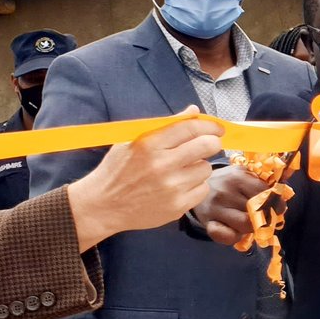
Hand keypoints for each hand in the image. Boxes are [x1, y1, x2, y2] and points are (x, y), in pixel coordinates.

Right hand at [68, 111, 223, 248]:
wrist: (103, 206)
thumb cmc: (117, 169)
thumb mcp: (132, 140)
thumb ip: (165, 125)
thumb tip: (194, 111)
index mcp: (149, 144)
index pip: (191, 128)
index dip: (210, 126)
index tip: (217, 128)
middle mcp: (162, 165)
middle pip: (207, 146)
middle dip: (212, 142)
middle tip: (209, 144)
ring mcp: (171, 188)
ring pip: (206, 168)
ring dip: (199, 166)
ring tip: (183, 169)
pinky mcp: (177, 207)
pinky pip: (203, 190)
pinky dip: (196, 186)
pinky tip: (181, 185)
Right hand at [196, 165, 274, 245]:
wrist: (197, 186)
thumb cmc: (228, 181)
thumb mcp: (244, 173)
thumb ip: (264, 179)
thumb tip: (287, 182)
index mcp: (237, 177)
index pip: (264, 193)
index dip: (275, 203)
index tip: (278, 207)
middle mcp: (225, 192)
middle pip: (256, 212)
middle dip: (265, 217)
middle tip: (265, 217)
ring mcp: (215, 209)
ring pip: (244, 225)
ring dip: (251, 227)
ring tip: (250, 223)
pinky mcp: (208, 223)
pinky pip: (226, 237)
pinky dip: (235, 237)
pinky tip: (236, 231)